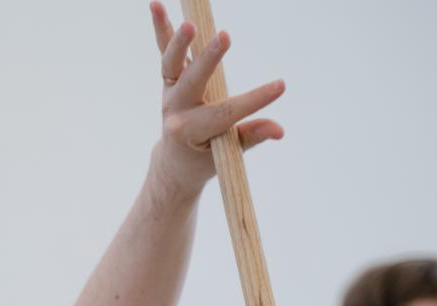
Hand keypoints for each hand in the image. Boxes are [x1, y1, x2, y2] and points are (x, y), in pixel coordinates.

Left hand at [147, 1, 285, 195]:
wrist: (176, 160)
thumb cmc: (207, 158)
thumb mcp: (229, 156)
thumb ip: (251, 138)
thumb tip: (278, 130)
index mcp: (191, 132)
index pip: (225, 113)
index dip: (254, 100)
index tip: (280, 86)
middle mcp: (176, 109)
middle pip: (194, 81)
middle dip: (208, 59)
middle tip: (225, 37)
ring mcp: (171, 90)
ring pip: (173, 63)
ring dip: (178, 40)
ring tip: (189, 22)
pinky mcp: (170, 77)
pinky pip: (165, 51)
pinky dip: (160, 28)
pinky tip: (156, 5)